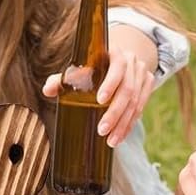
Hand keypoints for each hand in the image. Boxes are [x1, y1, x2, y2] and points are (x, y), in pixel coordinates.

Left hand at [42, 24, 157, 146]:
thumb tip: (47, 90)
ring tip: (111, 141)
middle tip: (102, 130)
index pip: (117, 68)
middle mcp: (132, 62)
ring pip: (136, 102)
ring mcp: (142, 73)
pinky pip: (141, 107)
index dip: (110, 84)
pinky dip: (130, 123)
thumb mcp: (78, 69)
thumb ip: (62, 79)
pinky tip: (120, 136)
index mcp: (115, 53)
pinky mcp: (148, 84)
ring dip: (123, 124)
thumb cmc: (93, 67)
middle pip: (128, 89)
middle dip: (115, 112)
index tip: (99, 101)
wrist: (118, 59)